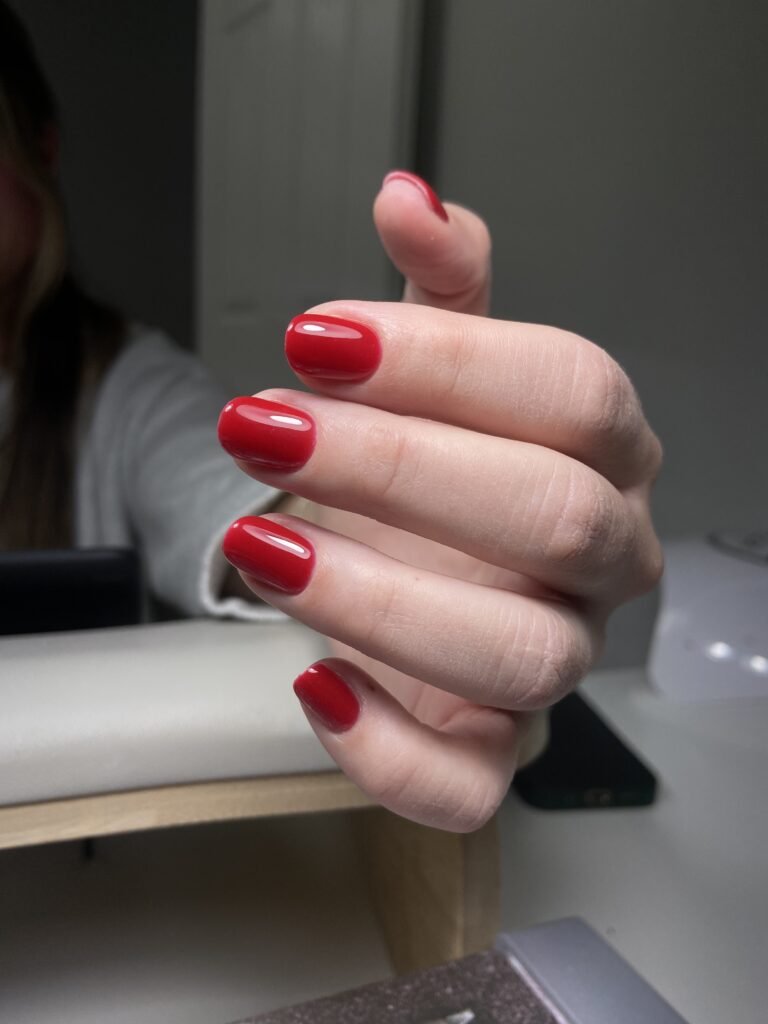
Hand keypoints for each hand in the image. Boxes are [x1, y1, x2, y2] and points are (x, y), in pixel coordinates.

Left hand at [218, 172, 662, 831]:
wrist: (410, 566)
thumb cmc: (429, 464)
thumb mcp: (428, 364)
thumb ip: (434, 288)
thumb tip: (408, 197)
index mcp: (602, 453)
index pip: (572, 395)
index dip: (445, 363)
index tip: (313, 339)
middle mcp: (601, 561)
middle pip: (552, 516)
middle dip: (396, 466)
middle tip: (265, 428)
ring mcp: (553, 662)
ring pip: (516, 655)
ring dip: (378, 600)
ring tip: (264, 545)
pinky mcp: (491, 749)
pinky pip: (467, 785)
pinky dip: (386, 749)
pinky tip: (315, 683)